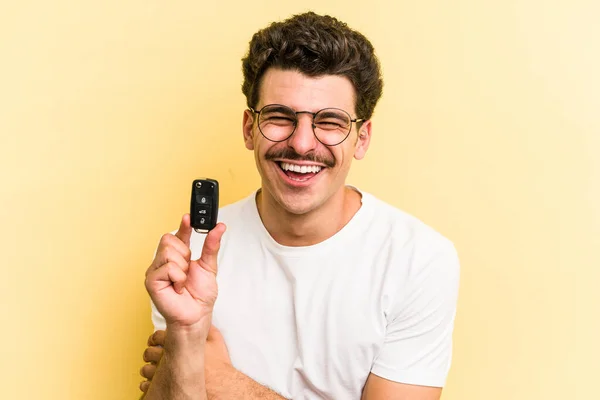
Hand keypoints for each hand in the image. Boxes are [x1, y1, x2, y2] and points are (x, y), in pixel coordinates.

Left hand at [139, 327, 231, 393]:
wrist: (222, 385)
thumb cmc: (218, 364)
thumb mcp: (215, 339)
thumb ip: (204, 328)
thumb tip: (200, 320)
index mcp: (179, 343)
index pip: (157, 336)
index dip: (155, 337)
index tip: (155, 339)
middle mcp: (170, 358)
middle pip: (149, 353)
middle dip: (150, 352)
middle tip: (154, 353)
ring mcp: (166, 375)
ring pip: (146, 370)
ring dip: (149, 368)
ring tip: (155, 368)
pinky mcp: (166, 388)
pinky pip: (147, 385)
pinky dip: (148, 382)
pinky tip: (155, 380)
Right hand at [144, 214, 226, 329]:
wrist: (196, 316)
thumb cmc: (200, 296)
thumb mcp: (209, 266)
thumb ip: (211, 245)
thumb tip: (219, 227)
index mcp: (177, 257)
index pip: (178, 236)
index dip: (183, 225)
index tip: (189, 216)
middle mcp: (164, 262)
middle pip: (169, 239)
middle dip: (184, 253)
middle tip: (188, 270)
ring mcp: (155, 270)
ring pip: (169, 252)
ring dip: (182, 268)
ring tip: (183, 281)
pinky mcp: (151, 281)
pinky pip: (167, 267)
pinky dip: (178, 277)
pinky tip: (178, 288)